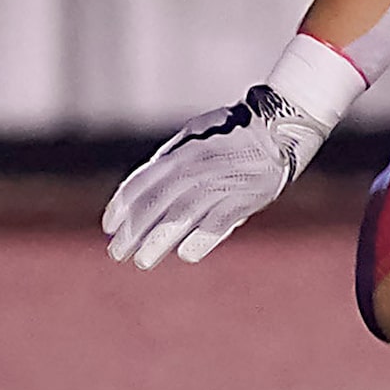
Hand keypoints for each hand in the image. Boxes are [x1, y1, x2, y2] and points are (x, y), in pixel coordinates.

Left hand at [103, 86, 334, 268]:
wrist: (281, 128)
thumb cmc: (233, 131)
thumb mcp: (195, 133)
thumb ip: (170, 158)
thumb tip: (142, 187)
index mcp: (183, 152)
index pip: (143, 183)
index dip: (122, 206)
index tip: (109, 227)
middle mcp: (198, 169)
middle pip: (156, 205)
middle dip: (133, 232)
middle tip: (118, 253)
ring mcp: (221, 184)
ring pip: (181, 218)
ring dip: (158, 242)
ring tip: (143, 261)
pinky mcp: (245, 199)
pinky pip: (217, 224)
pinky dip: (200, 240)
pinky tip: (186, 254)